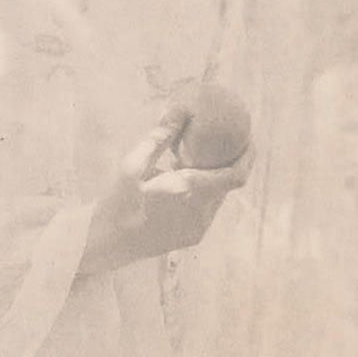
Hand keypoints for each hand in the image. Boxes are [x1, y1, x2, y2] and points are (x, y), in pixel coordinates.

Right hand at [78, 116, 254, 275]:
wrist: (107, 244)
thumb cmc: (117, 202)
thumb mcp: (132, 166)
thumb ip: (158, 139)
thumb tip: (177, 112)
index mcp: (189, 192)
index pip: (235, 175)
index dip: (248, 156)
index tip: (249, 138)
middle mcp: (201, 212)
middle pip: (228, 184)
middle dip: (231, 163)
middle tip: (228, 142)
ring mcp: (198, 228)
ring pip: (217, 198)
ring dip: (214, 180)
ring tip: (202, 160)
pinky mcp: (192, 237)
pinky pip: (206, 210)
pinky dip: (203, 194)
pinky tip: (186, 183)